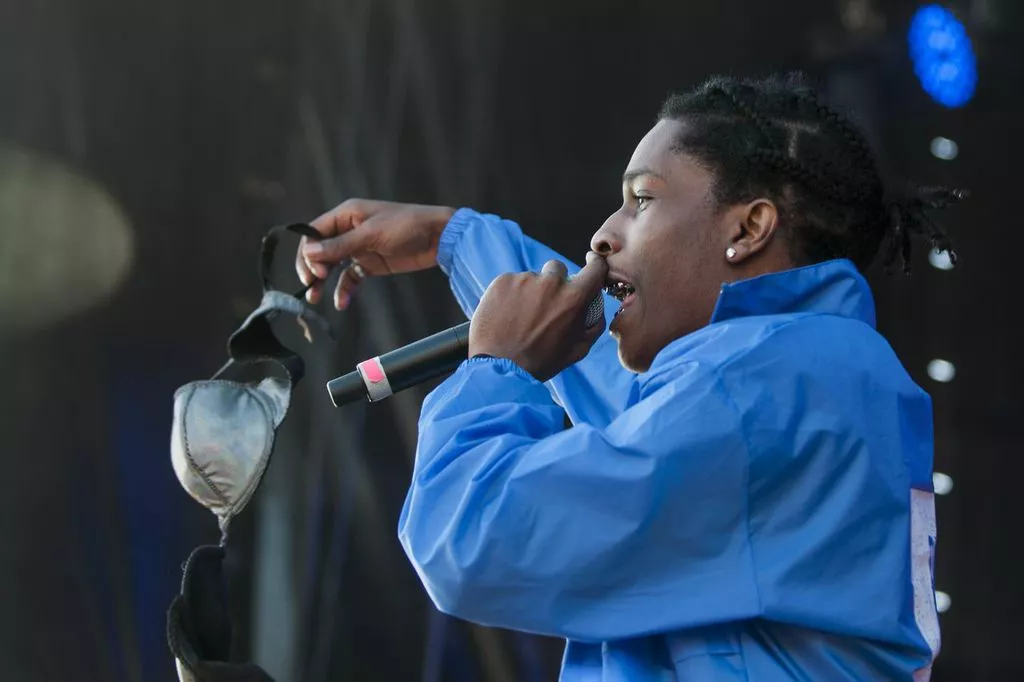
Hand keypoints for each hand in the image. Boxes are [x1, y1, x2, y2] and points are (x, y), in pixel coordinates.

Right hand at [296, 199, 454, 308]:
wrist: (439, 237)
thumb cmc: (407, 226)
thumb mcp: (371, 234)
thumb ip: (340, 245)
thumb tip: (310, 253)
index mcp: (346, 215)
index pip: (315, 232)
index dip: (308, 251)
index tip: (313, 271)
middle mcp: (348, 230)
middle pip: (320, 250)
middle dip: (313, 268)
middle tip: (312, 285)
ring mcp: (359, 248)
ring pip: (332, 265)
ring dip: (323, 281)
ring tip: (314, 298)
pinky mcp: (371, 263)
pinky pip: (351, 277)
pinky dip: (344, 289)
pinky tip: (341, 302)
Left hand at [469, 253, 608, 381]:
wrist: (501, 368)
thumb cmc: (542, 362)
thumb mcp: (578, 349)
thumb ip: (593, 325)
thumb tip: (597, 308)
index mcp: (574, 297)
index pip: (595, 269)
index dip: (595, 266)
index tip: (591, 266)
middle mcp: (551, 282)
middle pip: (558, 269)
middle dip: (555, 282)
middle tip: (544, 305)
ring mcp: (524, 279)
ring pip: (532, 278)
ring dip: (530, 291)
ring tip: (521, 317)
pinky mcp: (502, 281)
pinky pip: (512, 282)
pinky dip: (511, 295)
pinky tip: (507, 315)